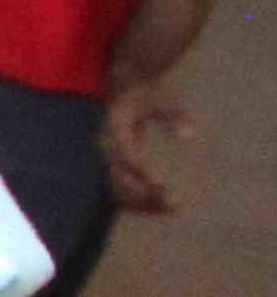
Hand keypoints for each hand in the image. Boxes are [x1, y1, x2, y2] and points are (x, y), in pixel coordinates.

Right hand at [107, 75, 191, 211]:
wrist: (125, 87)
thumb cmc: (146, 91)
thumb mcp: (163, 97)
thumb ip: (175, 115)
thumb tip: (190, 135)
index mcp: (114, 126)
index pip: (125, 153)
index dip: (140, 169)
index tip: (160, 183)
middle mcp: (107, 145)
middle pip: (119, 176)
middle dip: (143, 192)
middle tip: (172, 202)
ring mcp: (109, 157)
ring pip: (119, 187)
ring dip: (143, 201)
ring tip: (172, 210)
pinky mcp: (116, 165)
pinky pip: (123, 187)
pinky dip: (139, 199)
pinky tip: (160, 208)